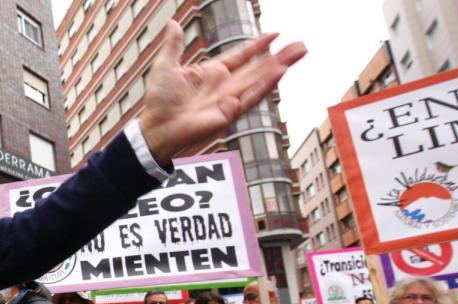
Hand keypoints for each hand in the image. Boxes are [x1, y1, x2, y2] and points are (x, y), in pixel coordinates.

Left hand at [138, 21, 306, 161]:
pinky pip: (251, 97)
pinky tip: (280, 72)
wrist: (156, 126)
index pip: (241, 56)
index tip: (275, 34)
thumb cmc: (159, 101)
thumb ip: (173, 45)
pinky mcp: (229, 113)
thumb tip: (172, 23)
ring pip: (260, 80)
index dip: (257, 46)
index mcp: (211, 73)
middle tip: (301, 45)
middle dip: (280, 56)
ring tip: (299, 54)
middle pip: (258, 67)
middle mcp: (224, 85)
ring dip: (280, 67)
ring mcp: (228, 99)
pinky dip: (265, 85)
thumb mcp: (165, 65)